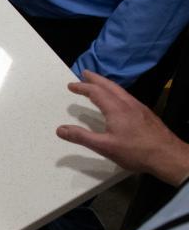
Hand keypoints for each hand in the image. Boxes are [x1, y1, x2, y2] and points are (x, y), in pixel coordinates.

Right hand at [57, 70, 188, 185]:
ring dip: (107, 84)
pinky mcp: (147, 115)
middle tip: (85, 73)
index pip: (96, 92)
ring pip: (121, 91)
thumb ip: (82, 137)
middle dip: (96, 79)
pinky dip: (117, 92)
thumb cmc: (136, 152)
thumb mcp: (104, 147)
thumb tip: (60, 129)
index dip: (82, 87)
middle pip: (110, 86)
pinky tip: (118, 101)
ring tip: (99, 84)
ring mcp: (140, 108)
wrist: (168, 156)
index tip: (71, 85)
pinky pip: (128, 97)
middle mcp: (128, 104)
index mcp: (116, 109)